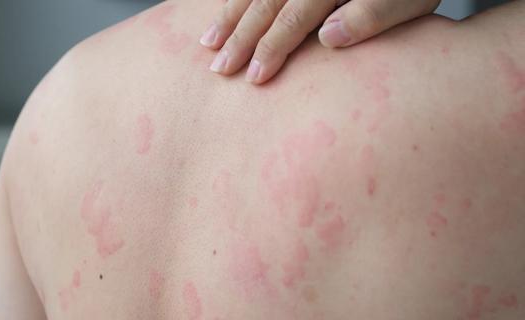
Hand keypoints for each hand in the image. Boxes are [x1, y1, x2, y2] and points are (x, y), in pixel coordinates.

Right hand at [200, 0, 440, 83]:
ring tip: (207, 41)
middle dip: (239, 36)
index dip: (271, 48)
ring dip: (229, 14)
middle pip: (265, 2)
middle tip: (218, 68)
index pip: (294, 17)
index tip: (253, 78)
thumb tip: (328, 38)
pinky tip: (221, 6)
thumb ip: (373, 14)